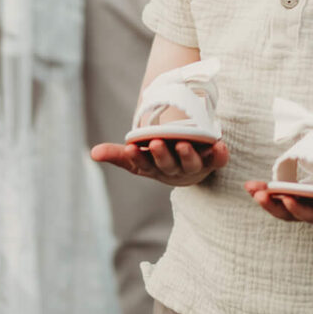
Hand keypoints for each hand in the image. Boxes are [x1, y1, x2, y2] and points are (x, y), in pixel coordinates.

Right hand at [90, 138, 228, 187]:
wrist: (189, 167)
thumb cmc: (158, 160)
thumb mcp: (137, 157)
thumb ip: (117, 154)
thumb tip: (92, 153)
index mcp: (153, 169)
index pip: (142, 165)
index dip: (137, 158)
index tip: (131, 148)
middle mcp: (174, 170)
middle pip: (168, 165)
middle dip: (162, 155)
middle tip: (157, 142)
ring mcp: (194, 166)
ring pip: (192, 164)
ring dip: (188, 155)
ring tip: (184, 144)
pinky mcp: (213, 162)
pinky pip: (218, 161)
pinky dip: (220, 155)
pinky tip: (219, 145)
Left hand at [244, 175, 312, 224]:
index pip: (310, 214)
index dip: (297, 208)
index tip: (286, 199)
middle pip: (290, 212)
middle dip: (272, 204)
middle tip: (256, 193)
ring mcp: (312, 202)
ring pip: (284, 203)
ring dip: (266, 196)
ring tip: (249, 187)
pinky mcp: (310, 193)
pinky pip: (287, 193)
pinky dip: (272, 188)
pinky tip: (258, 184)